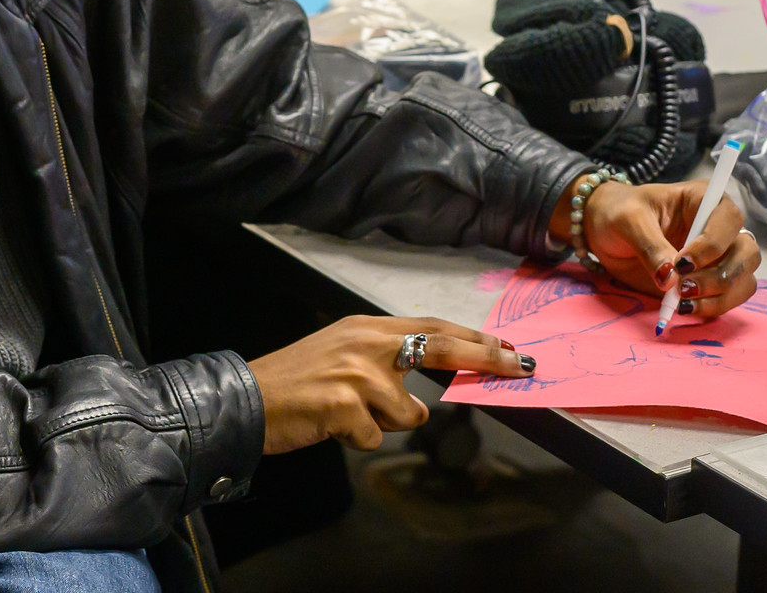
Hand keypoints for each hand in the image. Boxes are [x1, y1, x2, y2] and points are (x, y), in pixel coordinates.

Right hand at [249, 315, 532, 453]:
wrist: (248, 399)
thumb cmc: (295, 381)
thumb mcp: (341, 352)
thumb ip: (383, 359)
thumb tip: (426, 389)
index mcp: (367, 327)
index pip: (433, 326)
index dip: (474, 337)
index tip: (508, 347)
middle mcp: (367, 343)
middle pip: (442, 346)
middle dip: (486, 356)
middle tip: (519, 365)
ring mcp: (357, 374)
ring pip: (408, 413)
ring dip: (384, 423)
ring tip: (346, 415)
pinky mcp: (346, 405)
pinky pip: (376, 437)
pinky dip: (357, 440)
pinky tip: (331, 427)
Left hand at [550, 176, 760, 318]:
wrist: (604, 230)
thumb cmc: (618, 213)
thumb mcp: (627, 221)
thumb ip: (650, 246)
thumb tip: (670, 280)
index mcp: (703, 200)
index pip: (729, 220)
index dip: (712, 245)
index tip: (681, 264)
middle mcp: (719, 228)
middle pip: (747, 254)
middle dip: (721, 276)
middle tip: (684, 288)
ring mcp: (717, 257)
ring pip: (743, 281)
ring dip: (719, 297)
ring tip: (682, 303)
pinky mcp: (708, 282)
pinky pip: (727, 299)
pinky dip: (711, 309)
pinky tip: (682, 309)